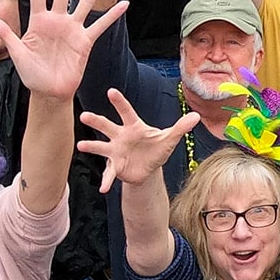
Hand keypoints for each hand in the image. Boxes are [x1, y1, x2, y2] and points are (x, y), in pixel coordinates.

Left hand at [0, 0, 125, 104]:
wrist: (49, 92)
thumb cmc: (31, 73)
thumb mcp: (16, 53)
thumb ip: (6, 33)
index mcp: (38, 20)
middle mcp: (57, 20)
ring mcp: (72, 29)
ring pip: (86, 1)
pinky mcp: (85, 41)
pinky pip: (100, 25)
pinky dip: (112, 15)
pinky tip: (124, 4)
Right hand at [76, 88, 200, 190]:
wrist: (149, 168)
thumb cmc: (157, 148)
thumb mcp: (169, 139)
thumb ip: (181, 127)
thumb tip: (197, 116)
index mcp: (134, 126)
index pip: (126, 112)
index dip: (119, 102)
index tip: (111, 92)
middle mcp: (121, 136)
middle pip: (107, 126)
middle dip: (96, 121)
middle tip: (84, 116)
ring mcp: (115, 151)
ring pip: (101, 146)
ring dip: (91, 146)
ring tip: (81, 145)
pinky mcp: (115, 166)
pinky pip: (109, 172)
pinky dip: (106, 180)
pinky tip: (103, 188)